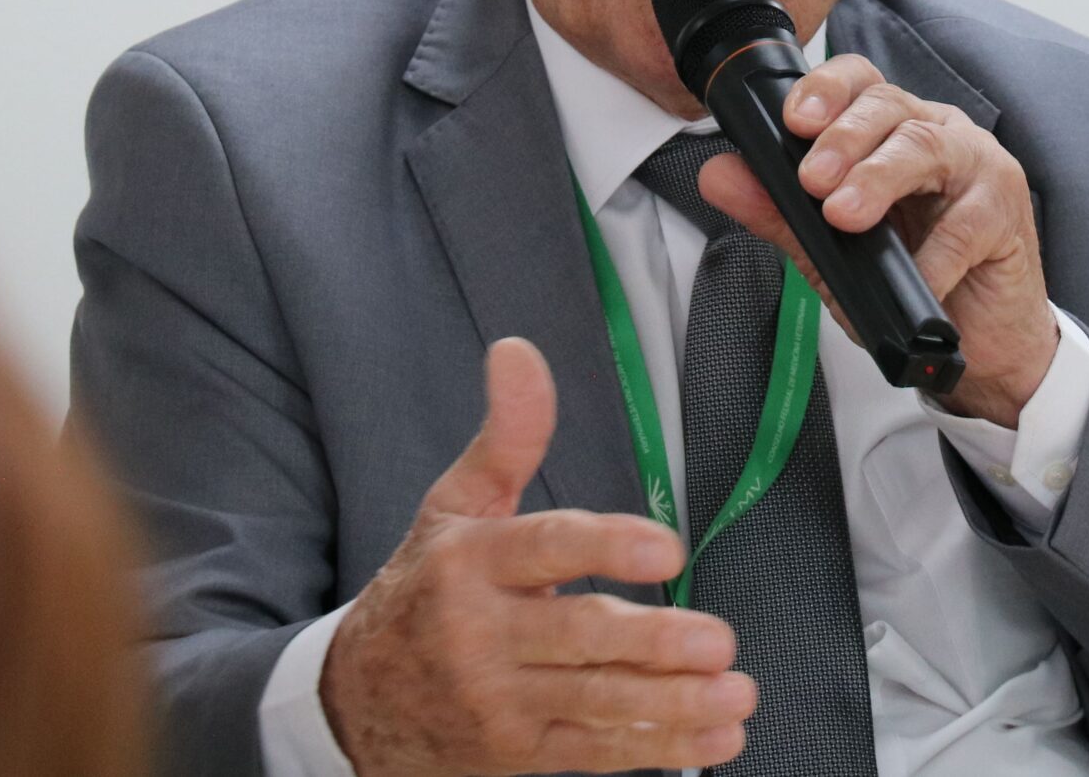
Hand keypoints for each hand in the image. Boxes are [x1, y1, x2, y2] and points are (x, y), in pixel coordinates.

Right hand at [319, 339, 754, 775]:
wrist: (353, 698)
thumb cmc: (423, 588)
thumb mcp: (454, 505)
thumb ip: (506, 435)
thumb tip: (518, 351)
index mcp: (470, 562)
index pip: (544, 548)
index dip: (607, 547)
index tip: (667, 550)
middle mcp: (480, 635)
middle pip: (577, 637)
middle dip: (653, 642)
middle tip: (718, 640)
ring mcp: (498, 701)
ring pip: (594, 703)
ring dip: (673, 704)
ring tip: (735, 694)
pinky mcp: (516, 752)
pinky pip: (594, 752)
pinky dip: (659, 750)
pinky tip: (715, 741)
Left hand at [698, 55, 1057, 425]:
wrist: (980, 342)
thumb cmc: (914, 282)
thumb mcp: (834, 251)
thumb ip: (781, 211)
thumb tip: (720, 176)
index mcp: (894, 130)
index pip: (860, 83)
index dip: (826, 89)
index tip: (792, 120)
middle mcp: (938, 134)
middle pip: (890, 106)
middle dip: (843, 137)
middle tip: (811, 181)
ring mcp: (978, 167)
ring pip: (926, 146)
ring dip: (879, 177)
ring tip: (844, 215)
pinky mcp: (1006, 213)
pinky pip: (965, 225)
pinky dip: (932, 257)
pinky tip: (912, 279)